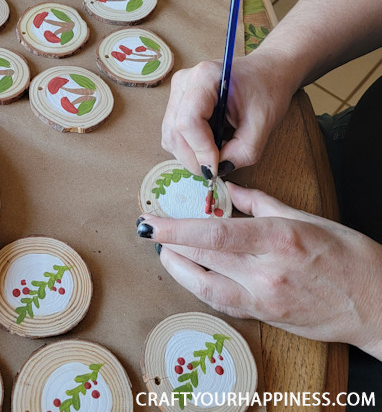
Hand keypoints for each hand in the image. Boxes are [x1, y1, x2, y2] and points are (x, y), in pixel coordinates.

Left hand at [138, 182, 381, 359]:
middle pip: (204, 258)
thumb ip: (261, 203)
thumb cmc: (349, 255)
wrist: (376, 304)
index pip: (215, 234)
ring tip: (166, 251)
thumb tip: (229, 192)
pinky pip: (221, 302)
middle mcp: (267, 272)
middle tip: (150, 230)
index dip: (177, 228)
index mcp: (279, 239)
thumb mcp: (306, 218)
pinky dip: (199, 286)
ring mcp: (264, 300)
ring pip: (205, 286)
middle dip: (169, 244)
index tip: (151, 221)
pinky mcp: (265, 317)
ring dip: (178, 269)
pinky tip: (190, 272)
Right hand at [161, 54, 298, 175]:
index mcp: (205, 77)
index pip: (188, 122)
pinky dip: (189, 148)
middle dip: (194, 158)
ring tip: (216, 154)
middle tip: (217, 169)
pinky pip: (173, 135)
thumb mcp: (263, 123)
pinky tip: (209, 144)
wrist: (267, 72)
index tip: (217, 168)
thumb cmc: (267, 90)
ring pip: (170, 136)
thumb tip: (218, 169)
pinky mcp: (176, 103)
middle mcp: (184, 82)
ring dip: (190, 155)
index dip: (200, 150)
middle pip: (174, 132)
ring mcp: (177, 92)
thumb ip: (243, 151)